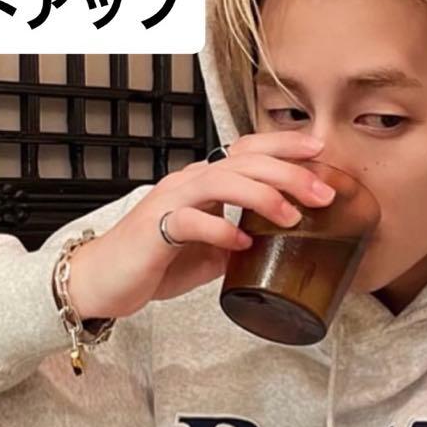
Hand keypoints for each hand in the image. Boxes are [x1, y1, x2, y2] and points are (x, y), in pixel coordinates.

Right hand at [67, 132, 336, 319]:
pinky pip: (191, 222)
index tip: (320, 150)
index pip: (247, 151)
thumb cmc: (152, 262)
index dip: (283, 145)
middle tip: (323, 193)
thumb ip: (237, 242)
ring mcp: (170, 203)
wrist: (103, 280)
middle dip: (289, 174)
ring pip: (221, 181)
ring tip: (292, 216)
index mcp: (203, 183)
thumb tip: (274, 249)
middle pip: (243, 162)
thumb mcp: (208, 252)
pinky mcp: (155, 230)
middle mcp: (188, 183)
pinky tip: (243, 243)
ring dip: (262, 196)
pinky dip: (220, 231)